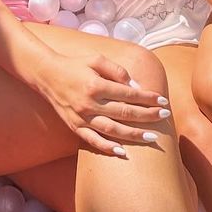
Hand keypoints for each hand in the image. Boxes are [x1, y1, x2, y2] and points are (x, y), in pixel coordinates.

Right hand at [31, 52, 169, 154]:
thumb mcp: (96, 59)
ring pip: (112, 129)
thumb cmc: (75, 65)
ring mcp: (81, 117)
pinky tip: (122, 152)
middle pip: (124, 113)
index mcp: (95, 84)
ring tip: (152, 137)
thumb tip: (136, 87)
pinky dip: (106, 147)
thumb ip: (117, 71)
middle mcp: (89, 103)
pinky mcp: (74, 126)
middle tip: (165, 116)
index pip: (128, 94)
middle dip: (147, 115)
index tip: (163, 100)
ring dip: (134, 134)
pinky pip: (92, 140)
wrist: (46, 75)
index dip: (147, 97)